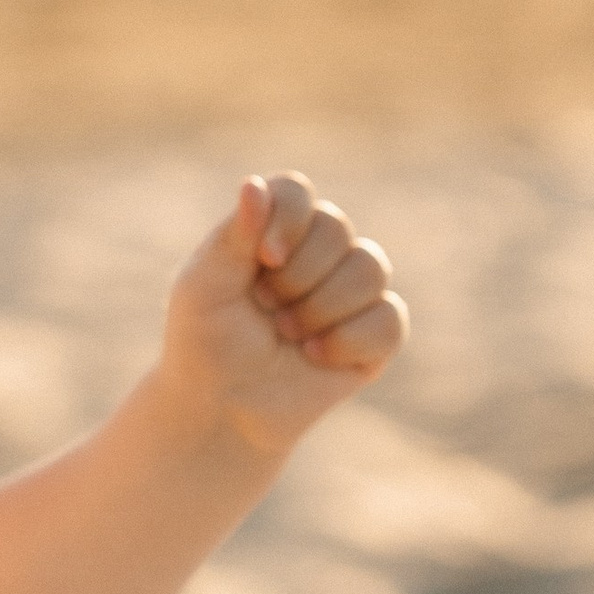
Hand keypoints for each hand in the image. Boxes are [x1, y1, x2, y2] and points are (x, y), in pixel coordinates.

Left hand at [162, 172, 407, 457]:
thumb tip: (254, 184)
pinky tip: (314, 357)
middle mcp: (318, 253)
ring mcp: (350, 293)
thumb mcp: (205, 286)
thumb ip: (233, 236)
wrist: (222, 409)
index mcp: (273, 231)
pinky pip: (389, 318)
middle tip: (266, 308)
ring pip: (370, 267)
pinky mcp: (375, 336)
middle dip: (297, 276)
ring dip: (320, 308)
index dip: (289, 218)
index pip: (296, 192)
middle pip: (337, 227)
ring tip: (288, 335)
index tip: (266, 258)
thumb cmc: (205, 343)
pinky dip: (348, 340)